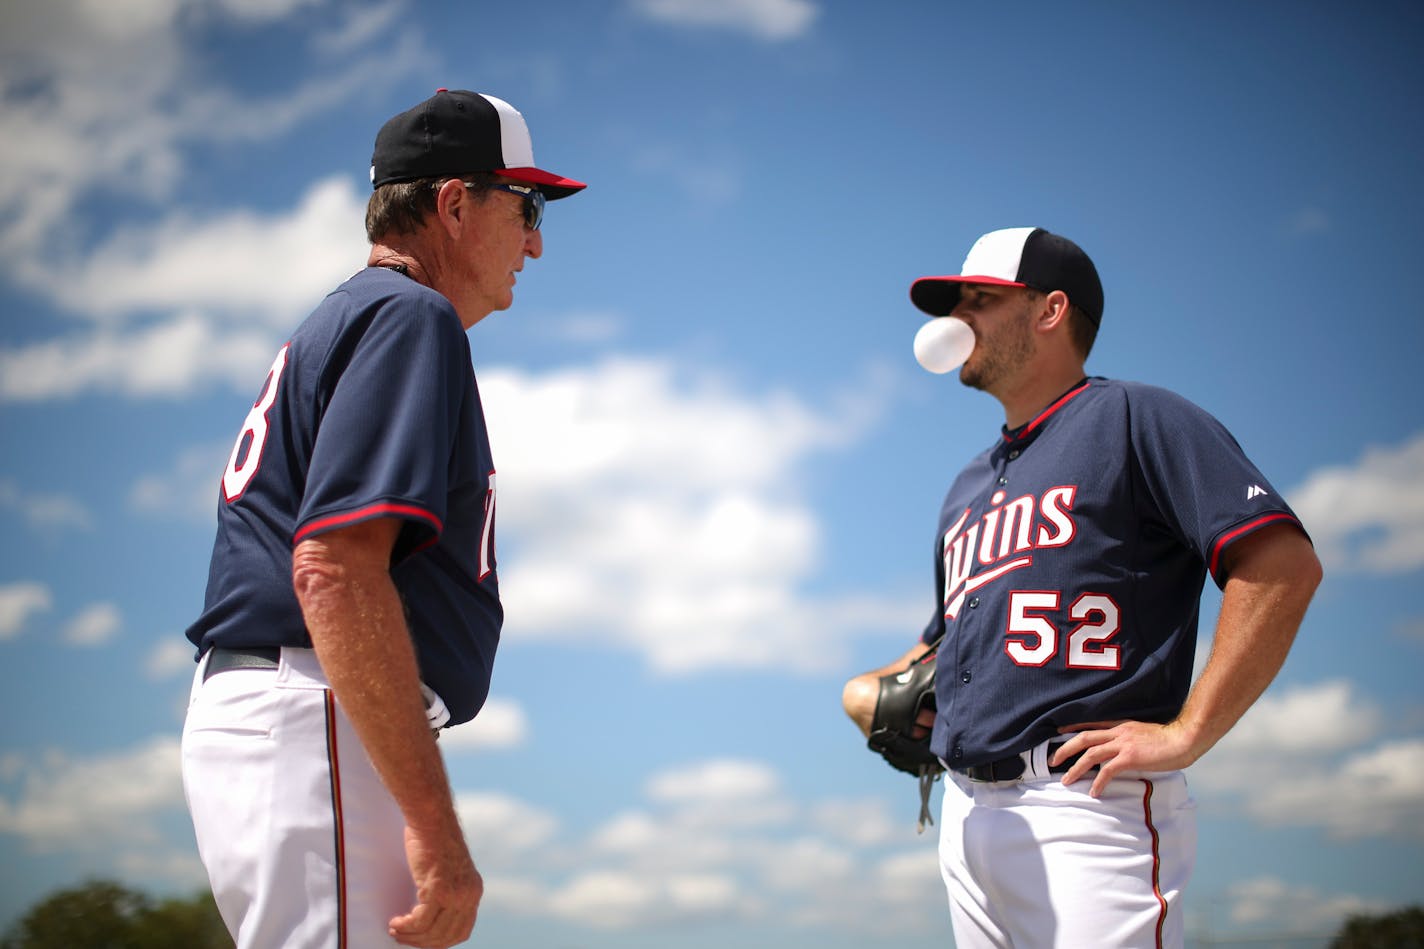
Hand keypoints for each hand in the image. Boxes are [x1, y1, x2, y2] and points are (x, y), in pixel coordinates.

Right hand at [389, 823, 482, 947]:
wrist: (432, 818)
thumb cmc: (434, 840)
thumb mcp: (449, 870)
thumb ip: (447, 891)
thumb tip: (431, 917)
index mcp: (474, 891)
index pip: (462, 931)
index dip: (441, 941)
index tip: (422, 940)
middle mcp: (469, 895)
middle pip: (446, 936)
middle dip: (422, 942)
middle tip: (402, 937)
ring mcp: (455, 894)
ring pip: (432, 932)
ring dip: (410, 936)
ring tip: (395, 930)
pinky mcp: (438, 889)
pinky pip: (420, 921)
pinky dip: (405, 925)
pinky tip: (395, 921)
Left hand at [1051, 720, 1199, 797]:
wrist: (1184, 739)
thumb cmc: (1170, 740)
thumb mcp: (1144, 735)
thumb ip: (1131, 740)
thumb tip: (1123, 752)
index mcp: (1121, 726)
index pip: (1091, 725)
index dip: (1072, 729)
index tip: (1058, 733)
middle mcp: (1118, 732)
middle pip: (1084, 737)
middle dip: (1065, 749)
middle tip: (1053, 761)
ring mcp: (1123, 744)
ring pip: (1090, 754)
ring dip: (1076, 768)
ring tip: (1066, 780)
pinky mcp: (1130, 757)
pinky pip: (1107, 770)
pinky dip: (1098, 782)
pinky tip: (1094, 792)